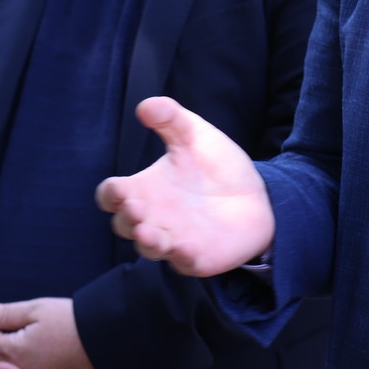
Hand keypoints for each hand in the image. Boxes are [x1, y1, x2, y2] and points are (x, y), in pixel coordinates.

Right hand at [96, 98, 273, 275]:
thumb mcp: (194, 134)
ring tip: (150, 233)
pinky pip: (183, 263)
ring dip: (147, 242)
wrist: (258, 194)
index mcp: (144, 189)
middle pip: (124, 225)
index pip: (112, 196)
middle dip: (126, 219)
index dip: (110, 194)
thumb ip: (170, 118)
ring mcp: (173, 239)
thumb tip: (144, 105)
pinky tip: (186, 248)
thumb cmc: (216, 166)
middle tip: (137, 209)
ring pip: (149, 248)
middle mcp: (153, 217)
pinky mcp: (197, 258)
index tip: (118, 189)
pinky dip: (182, 258)